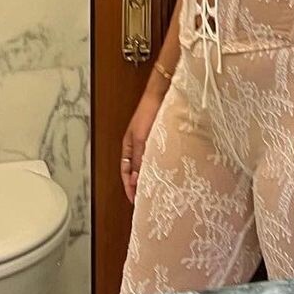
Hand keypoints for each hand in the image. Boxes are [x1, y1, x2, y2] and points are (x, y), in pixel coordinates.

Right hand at [121, 88, 163, 204]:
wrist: (162, 93)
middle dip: (140, 184)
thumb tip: (135, 180)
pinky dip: (161, 164)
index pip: (125, 172)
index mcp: (128, 146)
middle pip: (136, 169)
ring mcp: (150, 141)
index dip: (129, 187)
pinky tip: (168, 170)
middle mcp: (138, 146)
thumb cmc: (148, 112)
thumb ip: (139, 159)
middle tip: (148, 198)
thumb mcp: (141, 139)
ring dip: (152, 174)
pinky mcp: (161, 137)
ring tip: (159, 188)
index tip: (135, 200)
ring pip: (148, 163)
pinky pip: (159, 155)